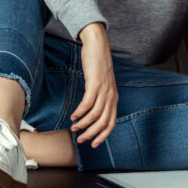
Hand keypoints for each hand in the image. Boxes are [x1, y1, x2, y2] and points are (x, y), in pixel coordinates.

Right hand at [70, 23, 118, 147]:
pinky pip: (87, 103)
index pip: (111, 123)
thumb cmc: (98, 63)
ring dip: (83, 124)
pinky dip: (80, 112)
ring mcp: (104, 90)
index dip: (103, 135)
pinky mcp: (95, 83)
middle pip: (103, 122)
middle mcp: (111, 96)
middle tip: (80, 139)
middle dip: (91, 134)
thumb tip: (93, 109)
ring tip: (74, 127)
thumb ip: (101, 96)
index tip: (93, 143)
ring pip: (95, 115)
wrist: (98, 44)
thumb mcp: (103, 83)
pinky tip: (73, 115)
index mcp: (114, 98)